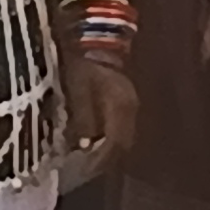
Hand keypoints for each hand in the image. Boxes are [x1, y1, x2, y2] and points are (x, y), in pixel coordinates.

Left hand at [64, 51, 140, 165]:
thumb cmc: (83, 62)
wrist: (96, 36)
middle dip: (106, 160)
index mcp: (120, 106)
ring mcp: (132, 103)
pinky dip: (110, 138)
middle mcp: (132, 108)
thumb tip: (83, 147)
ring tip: (91, 160)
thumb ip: (83, 119)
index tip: (85, 173)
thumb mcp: (77, 90)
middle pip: (123, 144)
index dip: (100, 161)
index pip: (115, 144)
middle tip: (87, 170)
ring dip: (109, 151)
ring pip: (124, 137)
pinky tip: (96, 141)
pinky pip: (121, 126)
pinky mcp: (127, 100)